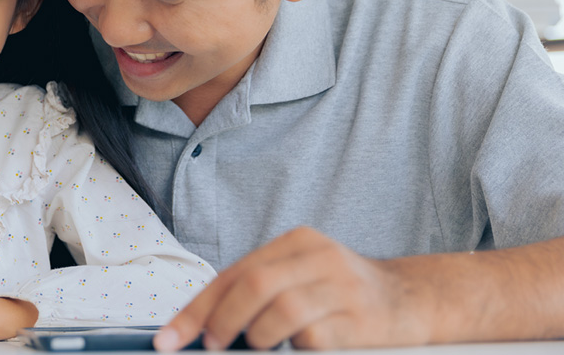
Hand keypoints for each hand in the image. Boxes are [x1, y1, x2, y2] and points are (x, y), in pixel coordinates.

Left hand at [154, 227, 432, 350]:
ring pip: (280, 311)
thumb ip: (258, 290)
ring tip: (260, 344)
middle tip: (211, 345)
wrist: (415, 301)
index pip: (233, 274)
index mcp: (297, 242)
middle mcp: (320, 257)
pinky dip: (295, 348)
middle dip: (220, 320)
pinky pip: (312, 338)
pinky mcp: (360, 321)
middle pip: (253, 285)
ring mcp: (343, 288)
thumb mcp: (301, 276)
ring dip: (257, 336)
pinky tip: (300, 347)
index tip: (170, 338)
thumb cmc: (343, 295)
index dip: (196, 308)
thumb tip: (202, 324)